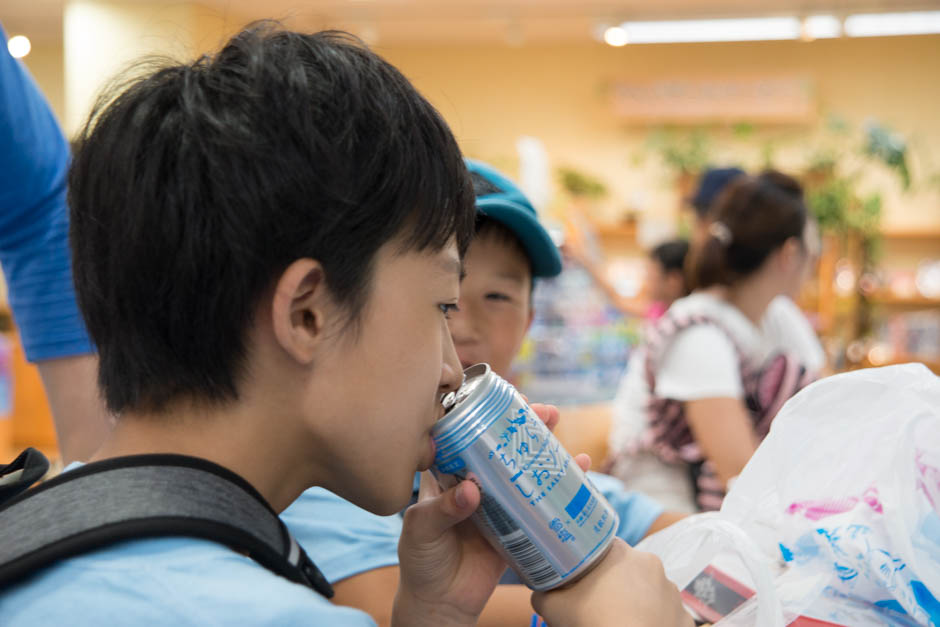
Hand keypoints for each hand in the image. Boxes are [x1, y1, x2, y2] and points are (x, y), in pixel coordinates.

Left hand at [393, 403, 589, 626]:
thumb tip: (471, 490)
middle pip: (502, 444)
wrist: (440, 604)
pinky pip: (543, 501)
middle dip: (523, 424)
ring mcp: (499, 502)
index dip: (484, 412)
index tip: (504, 399)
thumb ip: (443, 510)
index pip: (466, 434)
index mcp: (447, 475)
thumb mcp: (422, 530)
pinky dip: (563, 484)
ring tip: (558, 425)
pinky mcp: (518, 525)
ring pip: (524, 467)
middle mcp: (475, 482)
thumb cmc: (421, 561)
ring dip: (543, 445)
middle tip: (543, 411)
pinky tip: (581, 467)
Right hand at [531, 539, 692, 626]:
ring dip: (637, 603)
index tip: (583, 578)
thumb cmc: (592, 624)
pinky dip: (655, 622)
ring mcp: (672, 592)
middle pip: (628, 569)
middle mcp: (651, 565)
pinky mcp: (685, 618)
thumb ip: (544, 592)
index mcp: (621, 553)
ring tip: (620, 622)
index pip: (603, 548)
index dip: (591, 563)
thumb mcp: (552, 607)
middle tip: (597, 604)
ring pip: (649, 592)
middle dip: (614, 584)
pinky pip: (666, 615)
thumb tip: (540, 590)